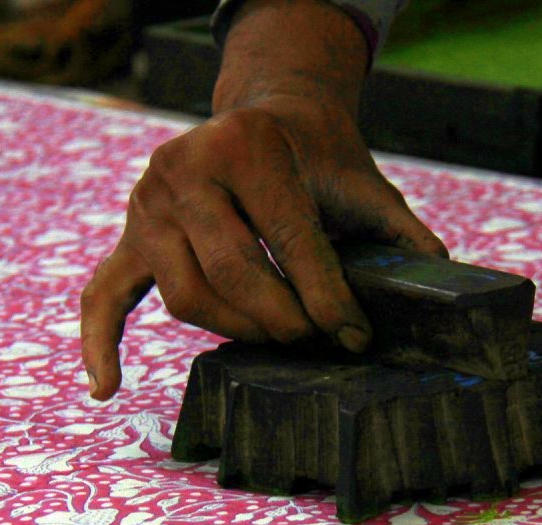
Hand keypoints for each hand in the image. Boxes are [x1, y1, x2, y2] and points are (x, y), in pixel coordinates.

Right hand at [80, 0, 445, 399]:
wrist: (266, 118)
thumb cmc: (317, 158)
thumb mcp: (362, 182)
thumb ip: (399, 229)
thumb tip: (442, 281)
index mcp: (244, 145)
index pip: (287, 238)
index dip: (325, 295)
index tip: (355, 334)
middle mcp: (183, 168)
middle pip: (230, 272)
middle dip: (282, 319)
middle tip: (317, 341)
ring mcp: (147, 204)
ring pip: (184, 296)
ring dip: (235, 331)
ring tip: (277, 341)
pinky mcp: (129, 236)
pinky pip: (103, 295)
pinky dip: (99, 344)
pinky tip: (106, 389)